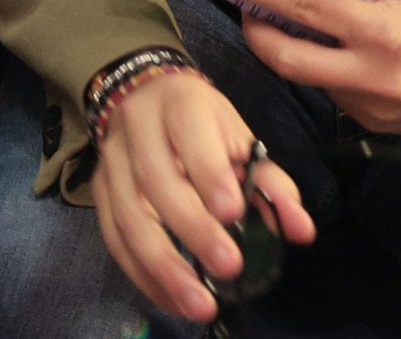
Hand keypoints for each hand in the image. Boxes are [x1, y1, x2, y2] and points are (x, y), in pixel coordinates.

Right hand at [91, 68, 317, 326]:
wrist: (145, 97)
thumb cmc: (202, 124)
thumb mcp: (240, 140)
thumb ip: (271, 184)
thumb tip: (301, 231)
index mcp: (179, 104)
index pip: (189, 133)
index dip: (208, 173)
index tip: (232, 213)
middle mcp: (136, 127)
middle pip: (155, 179)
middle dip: (191, 227)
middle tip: (227, 267)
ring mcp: (111, 161)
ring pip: (127, 215)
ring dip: (162, 265)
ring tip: (199, 304)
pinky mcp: (99, 191)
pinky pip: (113, 237)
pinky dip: (141, 274)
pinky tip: (172, 299)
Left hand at [211, 0, 400, 135]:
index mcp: (385, 32)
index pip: (304, 6)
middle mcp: (376, 77)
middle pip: (286, 58)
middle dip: (253, 30)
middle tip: (242, 3)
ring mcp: (376, 109)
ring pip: (308, 79)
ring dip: (288, 51)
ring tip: (283, 21)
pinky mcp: (380, 128)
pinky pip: (333, 96)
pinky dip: (322, 71)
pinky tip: (328, 51)